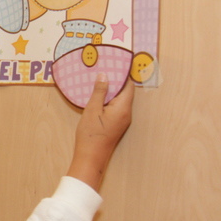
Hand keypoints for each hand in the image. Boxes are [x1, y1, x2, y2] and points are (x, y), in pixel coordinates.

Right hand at [67, 75, 133, 190]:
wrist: (91, 156)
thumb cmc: (91, 134)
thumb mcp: (92, 110)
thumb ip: (99, 92)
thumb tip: (105, 76)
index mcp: (123, 108)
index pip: (128, 86)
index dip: (123, 74)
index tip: (115, 63)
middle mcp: (126, 113)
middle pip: (125, 92)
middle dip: (116, 80)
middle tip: (104, 69)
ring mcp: (122, 120)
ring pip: (120, 99)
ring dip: (111, 90)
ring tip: (99, 80)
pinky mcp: (116, 124)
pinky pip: (115, 106)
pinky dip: (108, 99)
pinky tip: (98, 96)